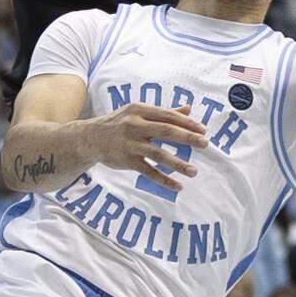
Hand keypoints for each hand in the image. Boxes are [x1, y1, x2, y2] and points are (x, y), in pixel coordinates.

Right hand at [88, 103, 208, 194]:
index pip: (168, 115)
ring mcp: (130, 144)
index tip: (203, 130)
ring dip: (178, 164)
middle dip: (188, 138)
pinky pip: (149, 172)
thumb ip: (163, 112)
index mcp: (140, 110)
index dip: (187, 122)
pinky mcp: (127, 161)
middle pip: (166, 131)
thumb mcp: (138, 113)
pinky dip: (164, 180)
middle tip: (205, 144)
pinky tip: (178, 186)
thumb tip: (188, 109)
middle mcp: (134, 125)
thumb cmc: (119, 123)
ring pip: (158, 154)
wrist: (90, 138)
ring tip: (194, 171)